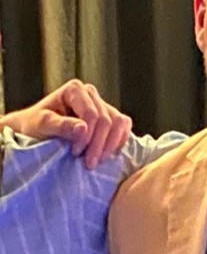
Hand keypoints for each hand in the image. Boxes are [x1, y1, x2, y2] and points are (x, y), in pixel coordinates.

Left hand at [0, 80, 131, 168]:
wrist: (37, 131)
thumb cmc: (35, 126)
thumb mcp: (41, 125)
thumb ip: (61, 126)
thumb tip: (84, 128)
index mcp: (74, 90)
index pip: (92, 114)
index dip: (87, 136)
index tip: (75, 153)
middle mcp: (91, 94)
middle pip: (107, 120)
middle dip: (99, 144)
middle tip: (88, 163)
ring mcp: (103, 105)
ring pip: (120, 124)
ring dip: (110, 145)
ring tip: (96, 161)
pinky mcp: (111, 117)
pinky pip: (124, 127)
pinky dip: (118, 142)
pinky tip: (105, 154)